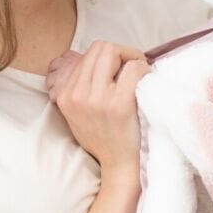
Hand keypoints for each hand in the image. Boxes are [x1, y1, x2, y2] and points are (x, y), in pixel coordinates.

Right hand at [46, 42, 149, 176]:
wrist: (118, 165)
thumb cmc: (104, 138)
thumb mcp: (78, 113)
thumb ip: (80, 87)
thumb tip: (94, 60)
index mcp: (66, 95)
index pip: (88, 54)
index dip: (110, 56)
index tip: (121, 69)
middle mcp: (78, 95)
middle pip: (101, 47)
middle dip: (121, 52)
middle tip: (134, 67)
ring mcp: (98, 99)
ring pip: (114, 52)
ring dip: (133, 58)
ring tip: (140, 74)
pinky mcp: (119, 105)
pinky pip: (133, 68)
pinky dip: (143, 69)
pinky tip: (146, 82)